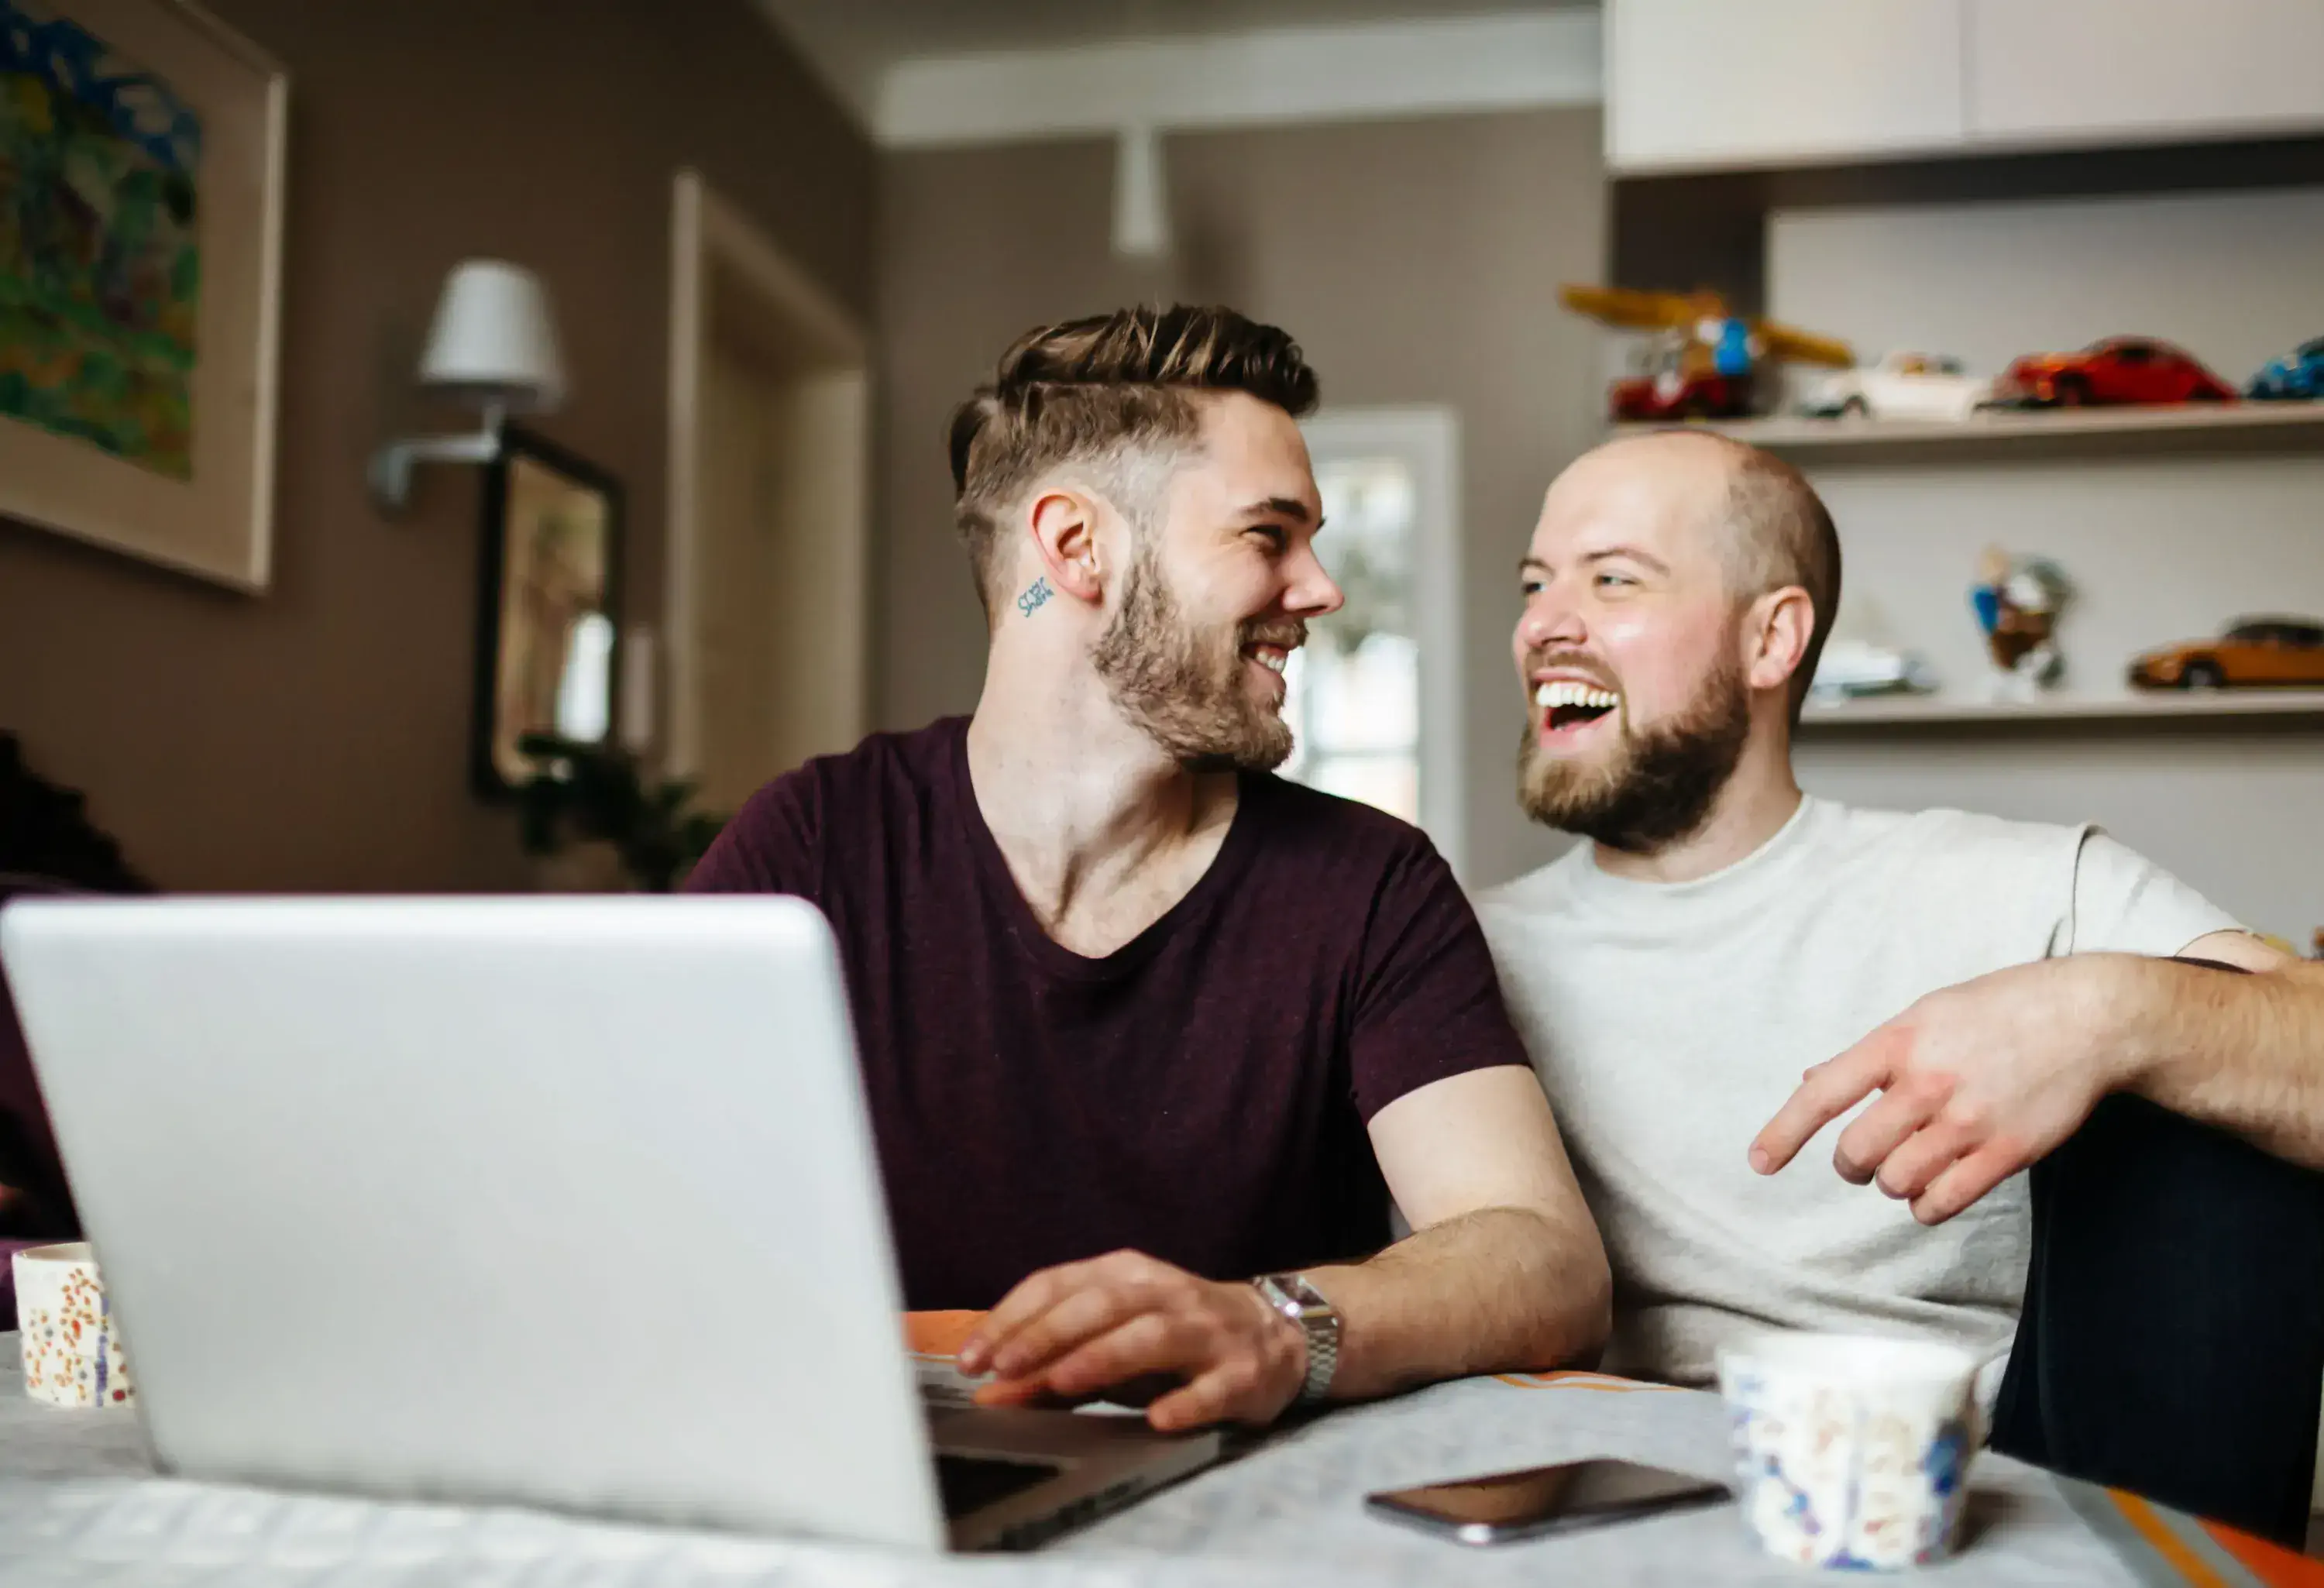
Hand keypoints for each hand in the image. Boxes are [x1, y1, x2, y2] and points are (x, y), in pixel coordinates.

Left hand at [955, 1250, 1306, 1431]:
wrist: (1278, 1336)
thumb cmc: (1177, 1338)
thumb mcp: (1113, 1342)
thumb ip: (1053, 1365)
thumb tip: (992, 1391)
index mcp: (1127, 1275)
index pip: (1058, 1283)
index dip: (1012, 1317)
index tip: (973, 1356)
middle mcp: (1166, 1293)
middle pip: (1101, 1304)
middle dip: (1048, 1335)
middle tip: (1005, 1368)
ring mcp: (1207, 1331)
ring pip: (1152, 1335)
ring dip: (1105, 1357)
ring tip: (1064, 1382)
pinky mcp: (1242, 1372)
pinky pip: (1212, 1387)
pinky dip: (1185, 1401)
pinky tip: (1158, 1418)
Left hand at [1749, 957, 2132, 1224]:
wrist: (2089, 1018)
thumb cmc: (2001, 1011)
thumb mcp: (1928, 1012)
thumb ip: (1873, 1053)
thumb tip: (1810, 1081)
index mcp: (1899, 1040)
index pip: (1823, 1092)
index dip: (1784, 1131)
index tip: (1759, 1162)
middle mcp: (1927, 1082)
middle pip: (1856, 1152)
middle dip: (1852, 1164)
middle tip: (1865, 1158)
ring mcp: (1968, 1120)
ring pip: (1895, 1182)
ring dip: (1893, 1183)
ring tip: (1912, 1163)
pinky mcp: (2006, 1152)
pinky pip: (1942, 1202)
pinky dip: (1927, 1205)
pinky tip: (1935, 1188)